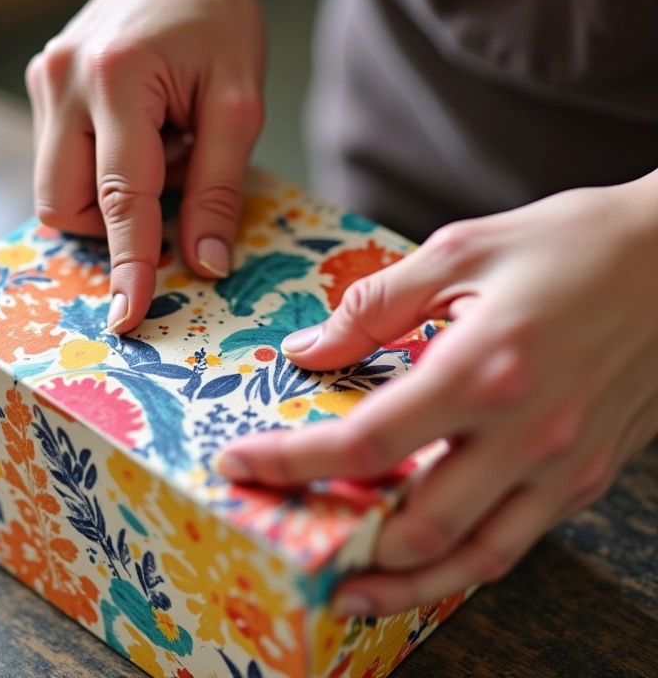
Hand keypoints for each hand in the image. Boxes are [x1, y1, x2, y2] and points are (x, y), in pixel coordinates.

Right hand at [26, 0, 264, 331]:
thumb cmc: (219, 20)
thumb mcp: (239, 104)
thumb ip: (219, 188)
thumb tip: (205, 265)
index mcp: (117, 80)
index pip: (119, 198)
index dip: (128, 264)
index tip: (128, 317)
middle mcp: (63, 82)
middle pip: (64, 204)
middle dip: (114, 227)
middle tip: (174, 187)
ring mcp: (45, 82)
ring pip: (57, 188)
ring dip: (111, 197)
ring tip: (163, 149)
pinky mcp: (45, 86)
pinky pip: (61, 160)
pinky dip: (103, 172)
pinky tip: (142, 138)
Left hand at [218, 174, 657, 615]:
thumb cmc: (573, 244)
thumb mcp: (462, 251)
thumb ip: (374, 305)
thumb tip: (309, 350)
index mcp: (483, 369)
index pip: (365, 443)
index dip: (292, 462)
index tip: (241, 466)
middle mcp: (526, 434)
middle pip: (416, 526)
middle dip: (343, 543)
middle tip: (291, 535)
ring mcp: (564, 466)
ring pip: (473, 559)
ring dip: (404, 583)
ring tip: (351, 587)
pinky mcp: (589, 475)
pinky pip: (516, 539)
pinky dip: (463, 557)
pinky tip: (428, 549)